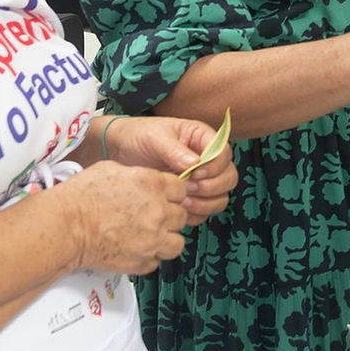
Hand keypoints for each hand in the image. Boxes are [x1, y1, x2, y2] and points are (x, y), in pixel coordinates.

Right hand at [60, 162, 188, 272]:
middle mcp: (159, 212)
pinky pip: (157, 261)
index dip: (172, 194)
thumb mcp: (113, 169)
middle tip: (153, 217)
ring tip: (151, 236)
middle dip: (169, 216)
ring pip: (178, 242)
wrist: (65, 226)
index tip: (165, 197)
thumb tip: (145, 180)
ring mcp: (153, 239)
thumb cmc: (81, 197)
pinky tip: (136, 249)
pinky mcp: (142, 261)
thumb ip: (139, 175)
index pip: (182, 190)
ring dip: (166, 239)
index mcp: (154, 185)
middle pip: (182, 215)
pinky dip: (149, 257)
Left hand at [100, 115, 236, 224]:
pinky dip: (195, 214)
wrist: (121, 151)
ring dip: (205, 203)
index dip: (214, 166)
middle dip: (211, 187)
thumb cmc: (140, 136)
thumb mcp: (156, 138)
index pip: (224, 154)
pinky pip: (205, 212)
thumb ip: (175, 150)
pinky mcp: (192, 197)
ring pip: (221, 197)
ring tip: (181, 201)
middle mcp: (207, 160)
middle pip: (229, 177)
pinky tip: (177, 209)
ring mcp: (201, 181)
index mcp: (203, 139)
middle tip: (187, 189)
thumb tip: (195, 164)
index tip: (194, 173)